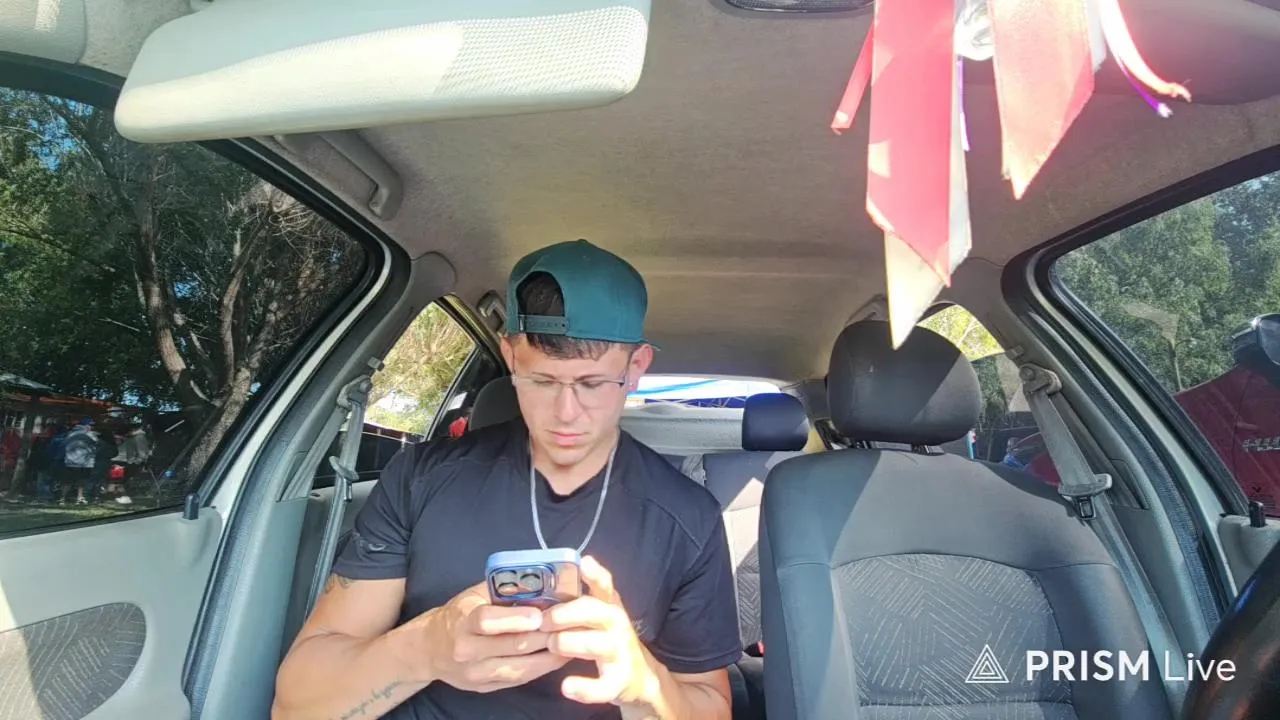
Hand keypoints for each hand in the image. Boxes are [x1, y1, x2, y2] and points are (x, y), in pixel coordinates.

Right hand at [419, 581, 571, 692]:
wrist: (430, 649)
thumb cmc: (458, 615)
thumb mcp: (472, 595)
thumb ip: (500, 588)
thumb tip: (538, 579)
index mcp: (462, 621)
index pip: (487, 620)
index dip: (515, 618)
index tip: (540, 615)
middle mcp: (466, 650)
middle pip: (511, 646)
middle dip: (545, 636)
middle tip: (571, 626)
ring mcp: (476, 673)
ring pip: (520, 668)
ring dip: (549, 655)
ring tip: (573, 642)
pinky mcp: (485, 687)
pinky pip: (519, 680)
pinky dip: (541, 668)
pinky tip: (558, 657)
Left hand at [541, 556, 655, 705]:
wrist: (637, 676)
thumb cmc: (606, 638)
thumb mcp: (597, 613)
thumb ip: (575, 599)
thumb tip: (538, 587)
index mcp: (608, 605)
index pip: (604, 584)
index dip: (594, 574)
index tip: (583, 563)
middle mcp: (616, 624)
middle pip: (594, 611)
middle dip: (564, 614)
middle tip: (543, 621)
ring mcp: (620, 652)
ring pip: (595, 644)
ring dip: (568, 644)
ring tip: (551, 646)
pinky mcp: (619, 681)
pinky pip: (602, 686)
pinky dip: (584, 688)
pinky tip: (567, 686)